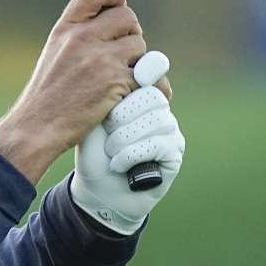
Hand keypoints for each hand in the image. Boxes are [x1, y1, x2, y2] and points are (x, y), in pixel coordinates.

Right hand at [0, 0, 147, 183]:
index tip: (118, 6)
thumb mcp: (54, 56)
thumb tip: (119, 31)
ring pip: (140, 46)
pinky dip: (149, 87)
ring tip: (121, 80)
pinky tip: (136, 97)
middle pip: (127, 17)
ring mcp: (100, 59)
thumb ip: (80, 39)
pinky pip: (149, 76)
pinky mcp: (116, 82)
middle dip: (131, 34)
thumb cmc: (45, 99)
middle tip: (122, 54)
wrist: (36, 129)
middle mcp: (81, 39)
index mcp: (64, 30)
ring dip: (138, 63)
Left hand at [71, 52, 185, 234]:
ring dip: (123, 140)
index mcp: (139, 98)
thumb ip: (105, 100)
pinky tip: (119, 165)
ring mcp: (170, 130)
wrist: (97, 192)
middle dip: (121, 118)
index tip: (107, 110)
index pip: (144, 76)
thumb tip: (120, 73)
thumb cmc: (93, 156)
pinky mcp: (175, 152)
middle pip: (150, 97)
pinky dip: (131, 155)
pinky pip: (158, 143)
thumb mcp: (91, 124)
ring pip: (155, 120)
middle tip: (106, 136)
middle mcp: (158, 110)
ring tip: (110, 153)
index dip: (126, 90)